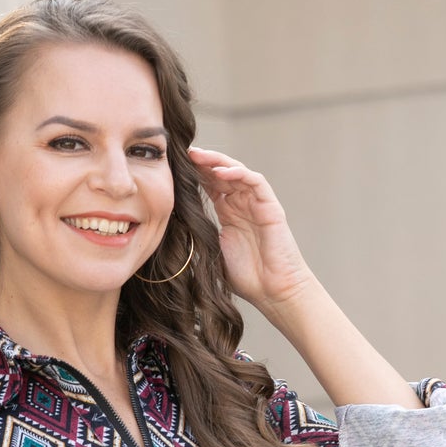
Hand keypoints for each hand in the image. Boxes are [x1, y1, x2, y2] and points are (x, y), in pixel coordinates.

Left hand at [187, 145, 314, 313]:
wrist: (274, 292)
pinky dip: (238, 174)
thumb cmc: (248, 279)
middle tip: (182, 153)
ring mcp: (258, 204)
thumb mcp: (213, 254)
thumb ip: (199, 238)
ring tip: (198, 156)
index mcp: (230, 214)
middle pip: (222, 174)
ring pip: (238, 172)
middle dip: (203, 162)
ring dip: (218, 162)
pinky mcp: (271, 207)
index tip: (174, 167)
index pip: (211, 185)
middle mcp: (244, 205)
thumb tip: (171, 232)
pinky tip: (220, 172)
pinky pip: (255, 182)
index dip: (194, 174)